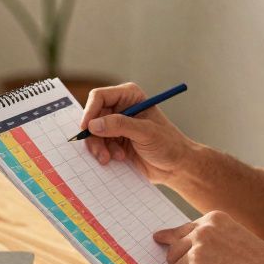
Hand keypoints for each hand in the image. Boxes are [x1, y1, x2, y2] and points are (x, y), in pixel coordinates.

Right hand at [78, 82, 194, 185]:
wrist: (176, 167)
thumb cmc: (168, 144)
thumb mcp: (145, 132)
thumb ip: (120, 125)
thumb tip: (94, 124)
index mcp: (129, 96)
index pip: (100, 97)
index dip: (90, 111)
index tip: (87, 128)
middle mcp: (120, 108)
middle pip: (93, 117)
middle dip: (94, 136)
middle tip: (101, 152)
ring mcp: (116, 126)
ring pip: (93, 133)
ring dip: (99, 147)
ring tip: (114, 158)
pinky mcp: (114, 142)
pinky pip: (98, 145)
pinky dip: (103, 154)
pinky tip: (118, 159)